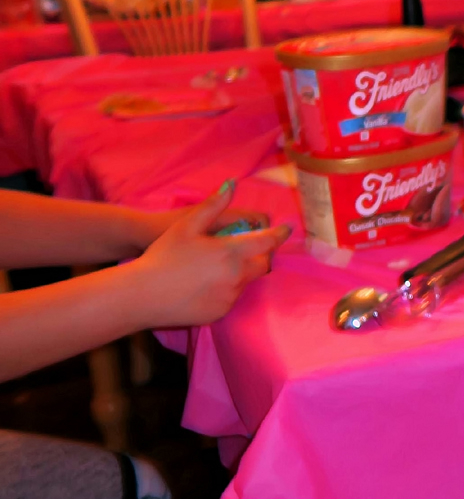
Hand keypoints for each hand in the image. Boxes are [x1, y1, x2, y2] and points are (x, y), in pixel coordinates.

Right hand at [129, 182, 291, 328]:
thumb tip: (232, 184)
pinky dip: (227, 289)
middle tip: (247, 248)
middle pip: (263, 265)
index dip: (278, 234)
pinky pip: (232, 298)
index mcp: (230, 253)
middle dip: (261, 256)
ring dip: (241, 272)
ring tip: (217, 266)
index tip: (286, 229)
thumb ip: (213, 205)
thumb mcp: (186, 226)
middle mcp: (236, 277)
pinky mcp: (221, 313)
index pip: (266, 243)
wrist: (142, 295)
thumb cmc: (162, 256)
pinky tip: (206, 284)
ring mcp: (230, 297)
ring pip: (247, 282)